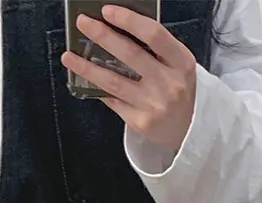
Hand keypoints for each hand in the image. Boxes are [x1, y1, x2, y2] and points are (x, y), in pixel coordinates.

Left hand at [61, 5, 196, 151]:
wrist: (192, 131)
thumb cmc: (181, 91)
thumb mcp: (178, 65)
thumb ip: (157, 49)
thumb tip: (118, 29)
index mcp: (181, 62)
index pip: (153, 34)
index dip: (128, 20)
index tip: (107, 11)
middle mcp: (169, 83)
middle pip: (130, 55)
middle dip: (103, 36)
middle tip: (83, 23)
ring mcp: (154, 105)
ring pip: (114, 82)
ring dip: (88, 68)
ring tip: (69, 56)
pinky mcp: (141, 122)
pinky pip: (114, 101)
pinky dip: (99, 89)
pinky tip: (87, 80)